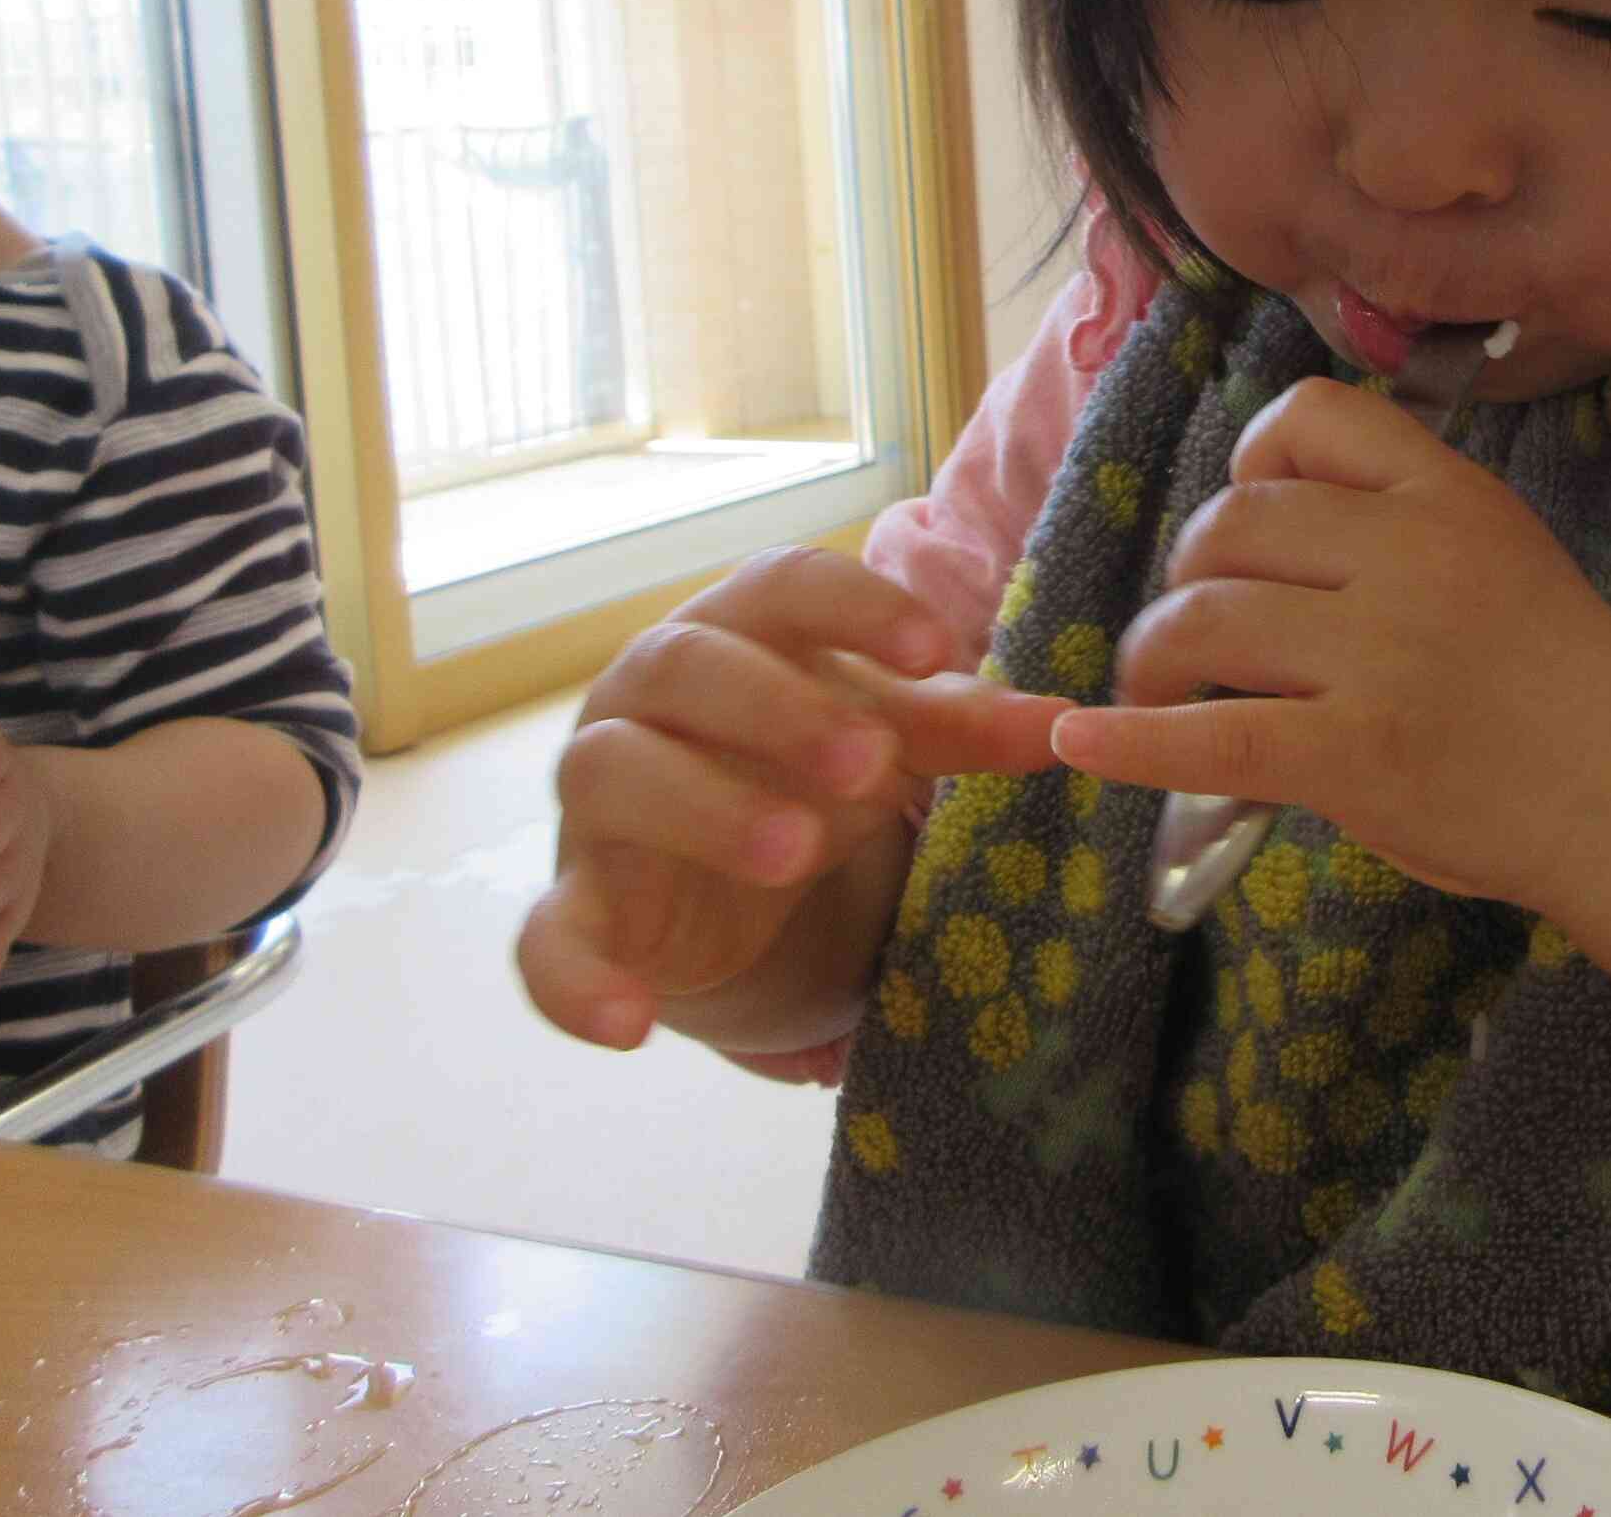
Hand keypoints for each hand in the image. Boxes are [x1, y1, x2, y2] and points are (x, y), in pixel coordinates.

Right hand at [516, 547, 1070, 1052]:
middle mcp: (646, 696)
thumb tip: (1065, 725)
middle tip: (871, 767)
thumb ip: (966, 729)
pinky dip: (577, 981)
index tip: (933, 649)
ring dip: (705, 806)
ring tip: (799, 849)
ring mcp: (598, 801)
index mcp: (735, 631)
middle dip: (778, 709)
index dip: (853, 607)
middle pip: (686, 665)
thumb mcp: (893, 744)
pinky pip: (546, 940)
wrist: (725, 886)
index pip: (781, 586)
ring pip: (614, 771)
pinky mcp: (576, 907)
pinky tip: (630, 1024)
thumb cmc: (808, 770)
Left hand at [1053, 379, 1610, 910]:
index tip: (1251, 527)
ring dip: (1154, 655)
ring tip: (1157, 689)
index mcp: (1448, 493)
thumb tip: (1255, 529)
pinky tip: (1081, 741)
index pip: (1307, 419)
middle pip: (1231, 525)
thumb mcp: (1497, 549)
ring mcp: (1382, 656)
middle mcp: (1409, 555)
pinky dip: (1130, 742)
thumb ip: (1397, 524)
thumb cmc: (1563, 680)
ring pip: (1204, 619)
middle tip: (1191, 634)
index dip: (1251, 464)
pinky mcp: (1356, 755)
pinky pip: (1211, 737)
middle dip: (1187, 576)